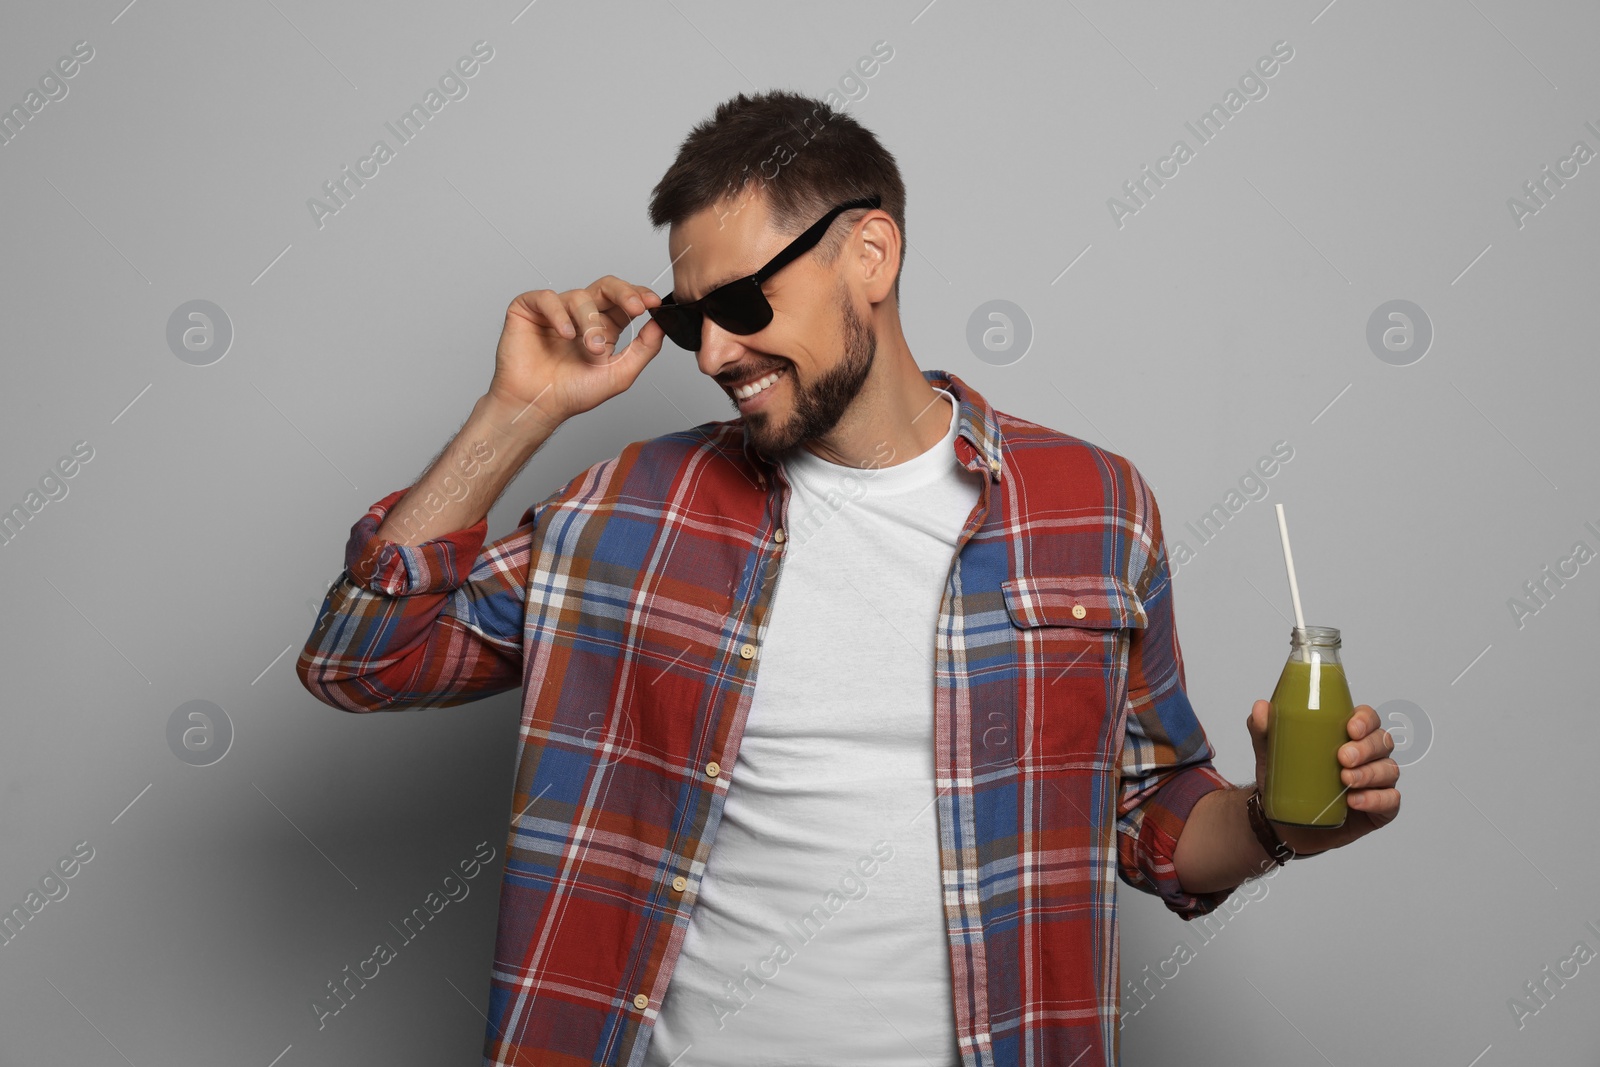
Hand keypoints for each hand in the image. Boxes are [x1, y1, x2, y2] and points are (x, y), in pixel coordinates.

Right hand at [488, 276, 665, 429]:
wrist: (537, 406)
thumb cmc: (572, 393)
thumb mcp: (620, 374)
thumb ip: (644, 348)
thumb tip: (662, 324)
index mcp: (604, 327)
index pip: (624, 301)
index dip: (639, 295)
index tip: (653, 303)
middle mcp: (581, 315)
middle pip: (606, 286)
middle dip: (624, 293)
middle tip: (636, 307)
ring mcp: (555, 311)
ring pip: (579, 296)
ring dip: (590, 322)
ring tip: (591, 348)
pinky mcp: (529, 309)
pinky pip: (547, 298)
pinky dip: (559, 314)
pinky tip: (566, 334)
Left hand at [1247, 699, 1400, 855]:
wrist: (1283, 820)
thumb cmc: (1285, 779)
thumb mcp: (1270, 753)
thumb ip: (1264, 729)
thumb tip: (1261, 707)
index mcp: (1348, 735)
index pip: (1369, 718)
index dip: (1366, 720)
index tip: (1351, 728)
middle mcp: (1368, 755)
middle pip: (1383, 742)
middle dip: (1366, 748)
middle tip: (1343, 757)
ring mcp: (1377, 782)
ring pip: (1389, 770)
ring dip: (1370, 773)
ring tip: (1346, 780)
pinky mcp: (1380, 808)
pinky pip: (1390, 800)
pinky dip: (1376, 799)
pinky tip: (1355, 801)